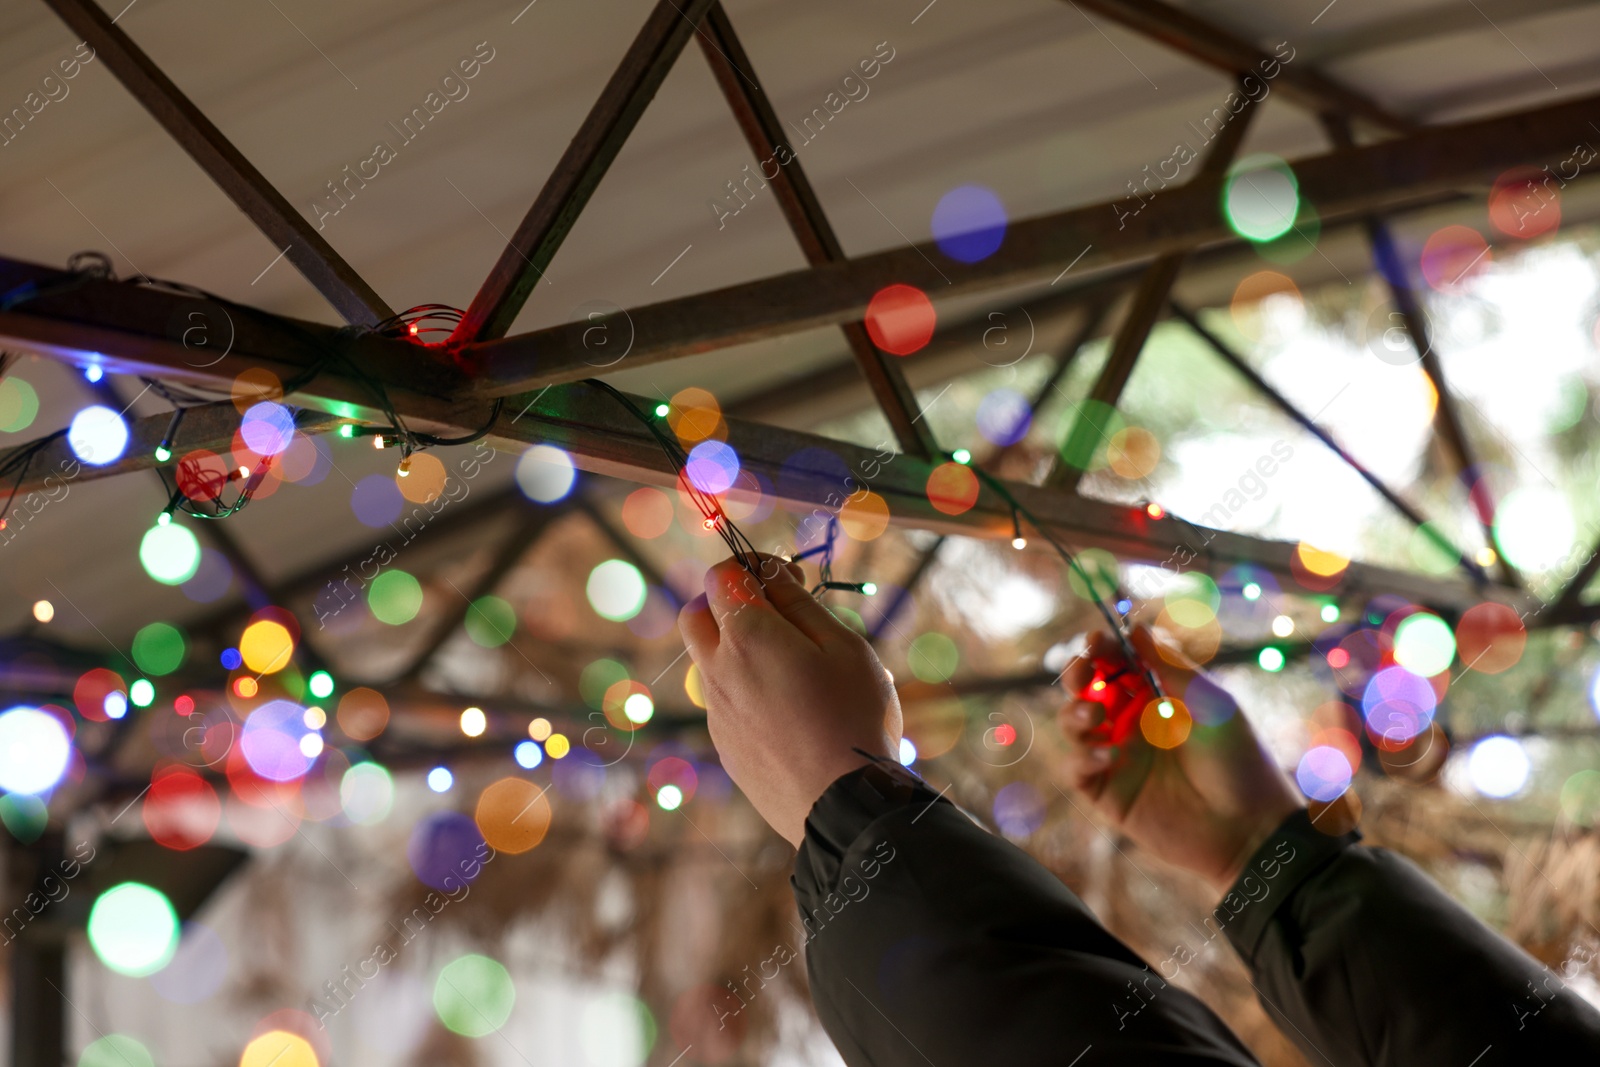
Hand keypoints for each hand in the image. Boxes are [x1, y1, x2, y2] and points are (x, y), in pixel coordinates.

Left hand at [679, 555, 901, 846]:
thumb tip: (769, 573)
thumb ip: (798, 602)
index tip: (790, 578)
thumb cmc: (853, 716)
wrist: (843, 806)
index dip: (753, 564)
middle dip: (727, 600)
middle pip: (696, 613)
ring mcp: (717, 711)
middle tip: (774, 612)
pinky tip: (790, 707)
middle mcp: (718, 671)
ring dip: (736, 645)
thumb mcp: (842, 645)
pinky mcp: (725, 744)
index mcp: (746, 636)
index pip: (722, 574)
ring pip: (707, 659)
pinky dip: (744, 686)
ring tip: (790, 663)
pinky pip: (723, 699)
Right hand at [1059, 627, 1301, 894]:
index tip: (1097, 641)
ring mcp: (1118, 757)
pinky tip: (1106, 756)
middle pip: (1086, 689)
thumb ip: (1170, 667)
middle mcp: (1131, 723)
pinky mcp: (1109, 794)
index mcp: (1156, 697)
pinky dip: (1081, 758)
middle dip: (1077, 674)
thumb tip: (1136, 628)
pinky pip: (1077, 770)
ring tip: (1096, 715)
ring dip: (1074, 713)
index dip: (1102, 649)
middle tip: (1083, 672)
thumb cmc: (1238, 760)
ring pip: (1073, 725)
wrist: (1249, 828)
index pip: (1117, 663)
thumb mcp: (1210, 703)